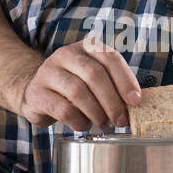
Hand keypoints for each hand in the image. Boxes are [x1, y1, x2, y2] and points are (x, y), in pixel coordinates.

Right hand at [15, 39, 140, 131]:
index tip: (136, 101)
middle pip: (95, 75)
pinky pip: (63, 109)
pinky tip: (83, 125)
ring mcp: (48, 72)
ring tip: (103, 123)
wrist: (36, 90)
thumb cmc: (74, 85)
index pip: (110, 57)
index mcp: (86, 47)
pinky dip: (79, 121)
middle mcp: (66, 54)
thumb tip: (134, 104)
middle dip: (112, 101)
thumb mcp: (94, 78)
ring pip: (78, 92)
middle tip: (121, 120)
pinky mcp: (37, 93)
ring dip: (96, 113)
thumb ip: (113, 84)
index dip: (125, 80)